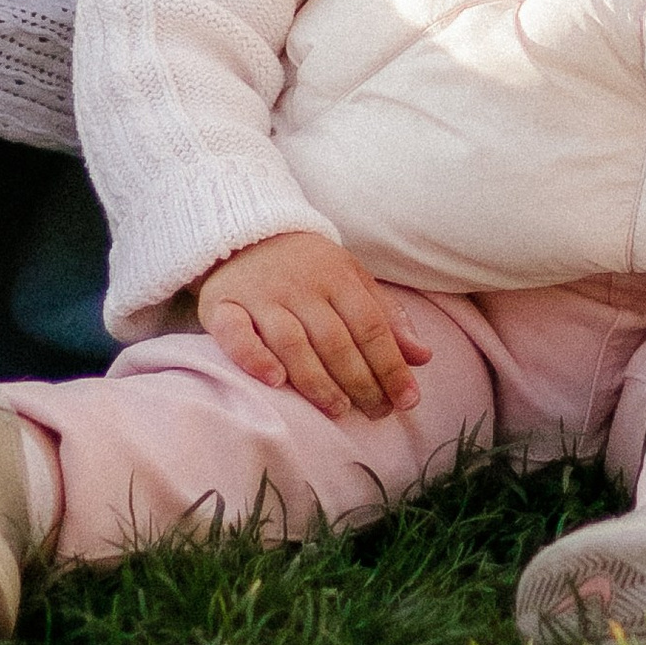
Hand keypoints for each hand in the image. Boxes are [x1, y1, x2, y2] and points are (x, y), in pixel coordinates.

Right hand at [195, 231, 434, 420]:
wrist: (245, 230)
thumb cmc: (308, 266)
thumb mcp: (352, 279)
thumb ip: (387, 317)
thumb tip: (422, 357)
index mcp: (337, 277)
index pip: (370, 325)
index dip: (391, 365)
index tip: (408, 400)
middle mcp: (299, 286)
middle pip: (334, 339)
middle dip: (360, 381)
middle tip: (376, 413)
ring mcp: (260, 296)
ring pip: (291, 342)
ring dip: (316, 380)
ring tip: (337, 409)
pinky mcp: (223, 306)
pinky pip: (236, 334)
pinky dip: (254, 358)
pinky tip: (275, 381)